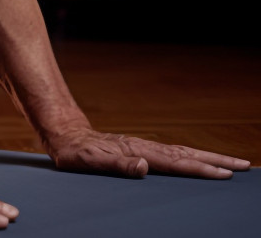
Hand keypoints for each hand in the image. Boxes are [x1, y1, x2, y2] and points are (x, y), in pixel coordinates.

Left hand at [47, 127, 250, 178]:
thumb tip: (144, 167)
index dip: (200, 169)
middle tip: (244, 166)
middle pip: (187, 154)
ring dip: (208, 158)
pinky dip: (191, 158)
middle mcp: (145, 148)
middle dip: (216, 161)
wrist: (65, 135)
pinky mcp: (140, 150)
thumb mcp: (89, 162)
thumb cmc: (74, 152)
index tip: (224, 174)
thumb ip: (116, 164)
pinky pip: (173, 154)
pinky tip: (198, 162)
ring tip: (231, 164)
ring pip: (183, 153)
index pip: (176, 163)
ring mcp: (144, 147)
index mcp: (138, 152)